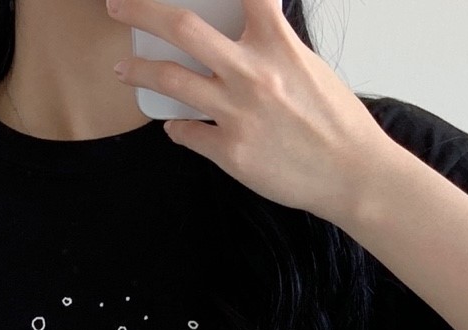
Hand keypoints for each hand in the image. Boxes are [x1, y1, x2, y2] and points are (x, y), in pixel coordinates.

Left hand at [105, 0, 391, 223]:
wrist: (351, 174)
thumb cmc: (336, 123)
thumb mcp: (308, 68)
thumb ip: (274, 48)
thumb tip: (249, 37)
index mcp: (278, 44)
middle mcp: (251, 73)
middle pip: (182, 27)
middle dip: (141, 11)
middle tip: (117, 6)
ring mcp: (236, 113)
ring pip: (171, 80)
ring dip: (139, 71)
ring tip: (122, 68)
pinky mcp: (230, 151)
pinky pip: (186, 133)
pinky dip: (176, 128)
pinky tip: (174, 126)